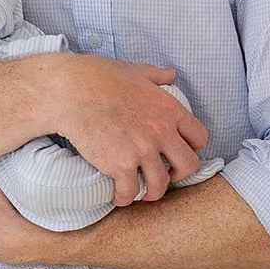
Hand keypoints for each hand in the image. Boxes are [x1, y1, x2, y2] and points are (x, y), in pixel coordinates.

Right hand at [43, 57, 208, 205]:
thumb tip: (171, 75)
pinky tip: (118, 194)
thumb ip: (157, 76)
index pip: (199, 138)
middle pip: (189, 166)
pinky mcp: (120, 166)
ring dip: (150, 191)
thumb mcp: (136, 71)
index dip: (191, 148)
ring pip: (160, 186)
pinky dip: (124, 197)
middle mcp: (162, 132)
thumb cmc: (100, 77)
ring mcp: (142, 151)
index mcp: (170, 109)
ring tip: (140, 190)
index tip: (176, 153)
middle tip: (164, 176)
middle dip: (178, 175)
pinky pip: (130, 192)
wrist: (70, 91)